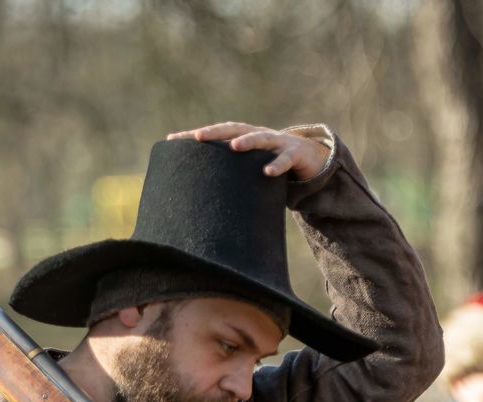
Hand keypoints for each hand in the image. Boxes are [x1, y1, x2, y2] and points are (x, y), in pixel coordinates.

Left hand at [166, 122, 328, 180]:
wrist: (310, 158)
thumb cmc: (272, 163)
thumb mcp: (248, 167)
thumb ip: (229, 173)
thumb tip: (198, 191)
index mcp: (243, 136)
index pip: (215, 134)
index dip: (194, 136)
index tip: (171, 140)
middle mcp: (258, 134)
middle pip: (234, 129)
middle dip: (215, 132)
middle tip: (197, 137)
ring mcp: (278, 141)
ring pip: (261, 137)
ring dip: (247, 140)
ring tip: (234, 146)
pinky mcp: (295, 154)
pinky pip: (285, 160)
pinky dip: (277, 165)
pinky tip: (267, 172)